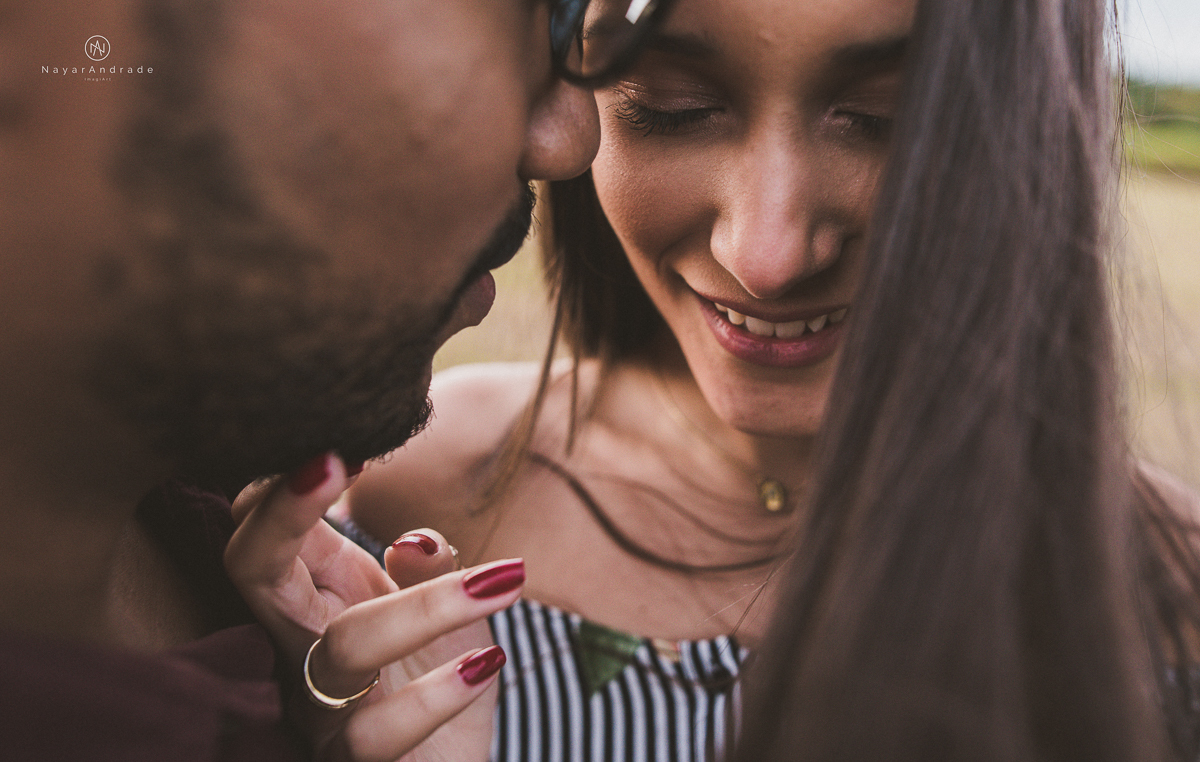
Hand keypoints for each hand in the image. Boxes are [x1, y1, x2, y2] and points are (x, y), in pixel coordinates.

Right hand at [224, 453, 520, 760]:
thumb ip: (432, 569)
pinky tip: (488, 662)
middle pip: (254, 570)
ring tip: (505, 582)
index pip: (268, 531)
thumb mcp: (448, 614)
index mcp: (318, 595)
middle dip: (283, 512)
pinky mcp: (350, 761)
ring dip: (425, 606)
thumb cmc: (436, 682)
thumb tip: (414, 540)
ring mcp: (317, 709)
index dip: (285, 487)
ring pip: (342, 648)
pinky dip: (436, 695)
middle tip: (335, 459)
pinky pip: (373, 734)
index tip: (347, 445)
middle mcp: (301, 646)